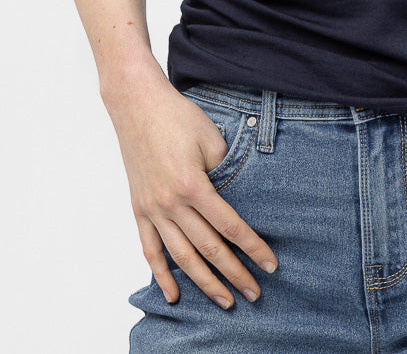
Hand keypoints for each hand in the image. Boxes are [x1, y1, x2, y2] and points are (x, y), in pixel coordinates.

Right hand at [106, 72, 277, 309]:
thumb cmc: (177, 116)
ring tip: (224, 301)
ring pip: (181, 257)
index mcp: (193, 185)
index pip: (230, 226)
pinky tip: (173, 294)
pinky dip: (161, 274)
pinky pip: (149, 249)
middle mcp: (171, 203)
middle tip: (254, 294)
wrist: (137, 105)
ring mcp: (152, 209)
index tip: (269, 265)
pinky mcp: (139, 208)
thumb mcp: (211, 138)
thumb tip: (239, 197)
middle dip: (234, 274)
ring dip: (204, 283)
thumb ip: (225, 171)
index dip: (252, 248)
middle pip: (208, 248)